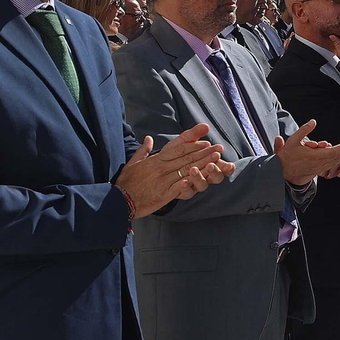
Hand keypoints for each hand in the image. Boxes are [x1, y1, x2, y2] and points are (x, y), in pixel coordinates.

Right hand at [115, 124, 233, 217]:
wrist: (120, 201)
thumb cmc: (126, 182)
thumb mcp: (133, 163)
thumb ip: (143, 150)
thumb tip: (148, 138)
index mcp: (156, 160)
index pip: (178, 149)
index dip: (193, 144)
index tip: (206, 141)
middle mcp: (161, 168)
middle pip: (186, 157)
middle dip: (204, 152)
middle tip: (219, 148)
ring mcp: (164, 180)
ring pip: (187, 170)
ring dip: (204, 164)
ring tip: (217, 159)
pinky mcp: (165, 193)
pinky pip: (181, 185)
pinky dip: (192, 181)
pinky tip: (203, 177)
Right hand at [274, 119, 339, 184]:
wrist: (282, 170)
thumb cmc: (287, 155)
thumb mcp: (293, 140)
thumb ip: (304, 130)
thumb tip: (313, 121)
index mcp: (315, 156)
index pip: (334, 151)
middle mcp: (319, 163)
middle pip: (337, 156)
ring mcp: (319, 168)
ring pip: (334, 161)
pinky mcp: (318, 170)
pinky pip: (330, 165)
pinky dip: (336, 159)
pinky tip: (339, 155)